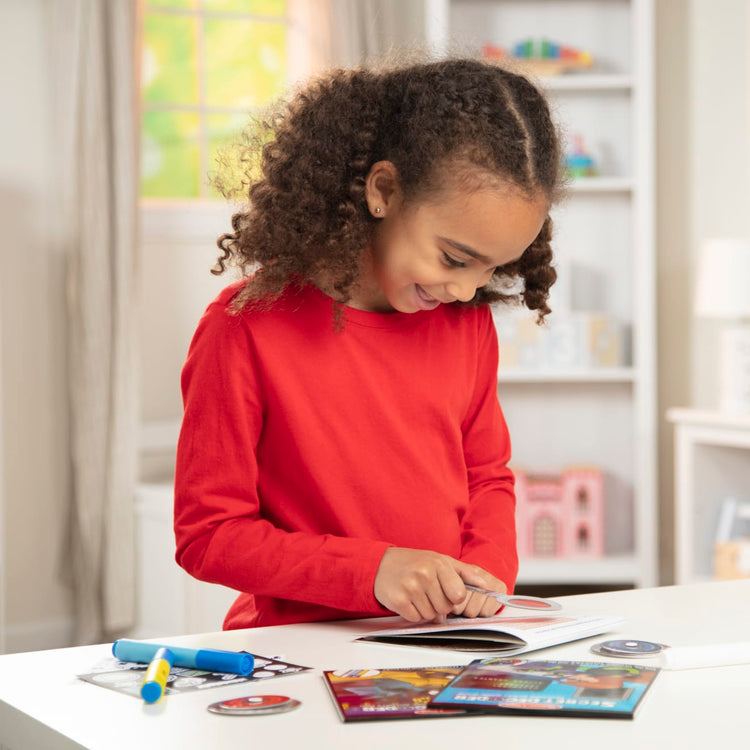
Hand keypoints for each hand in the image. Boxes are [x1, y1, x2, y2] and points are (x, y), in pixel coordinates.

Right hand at [373, 547, 505, 622]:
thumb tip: (486, 585)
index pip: (459, 595)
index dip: (454, 598)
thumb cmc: (415, 563)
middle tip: (428, 591)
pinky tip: (407, 599)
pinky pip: (415, 618)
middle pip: (445, 608)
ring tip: (417, 594)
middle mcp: (424, 574)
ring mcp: (410, 587)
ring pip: (431, 615)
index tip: (446, 591)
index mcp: (439, 564)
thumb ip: (465, 573)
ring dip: (426, 609)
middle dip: (439, 604)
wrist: (382, 564)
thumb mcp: (441, 561)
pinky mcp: (398, 600)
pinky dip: (413, 613)